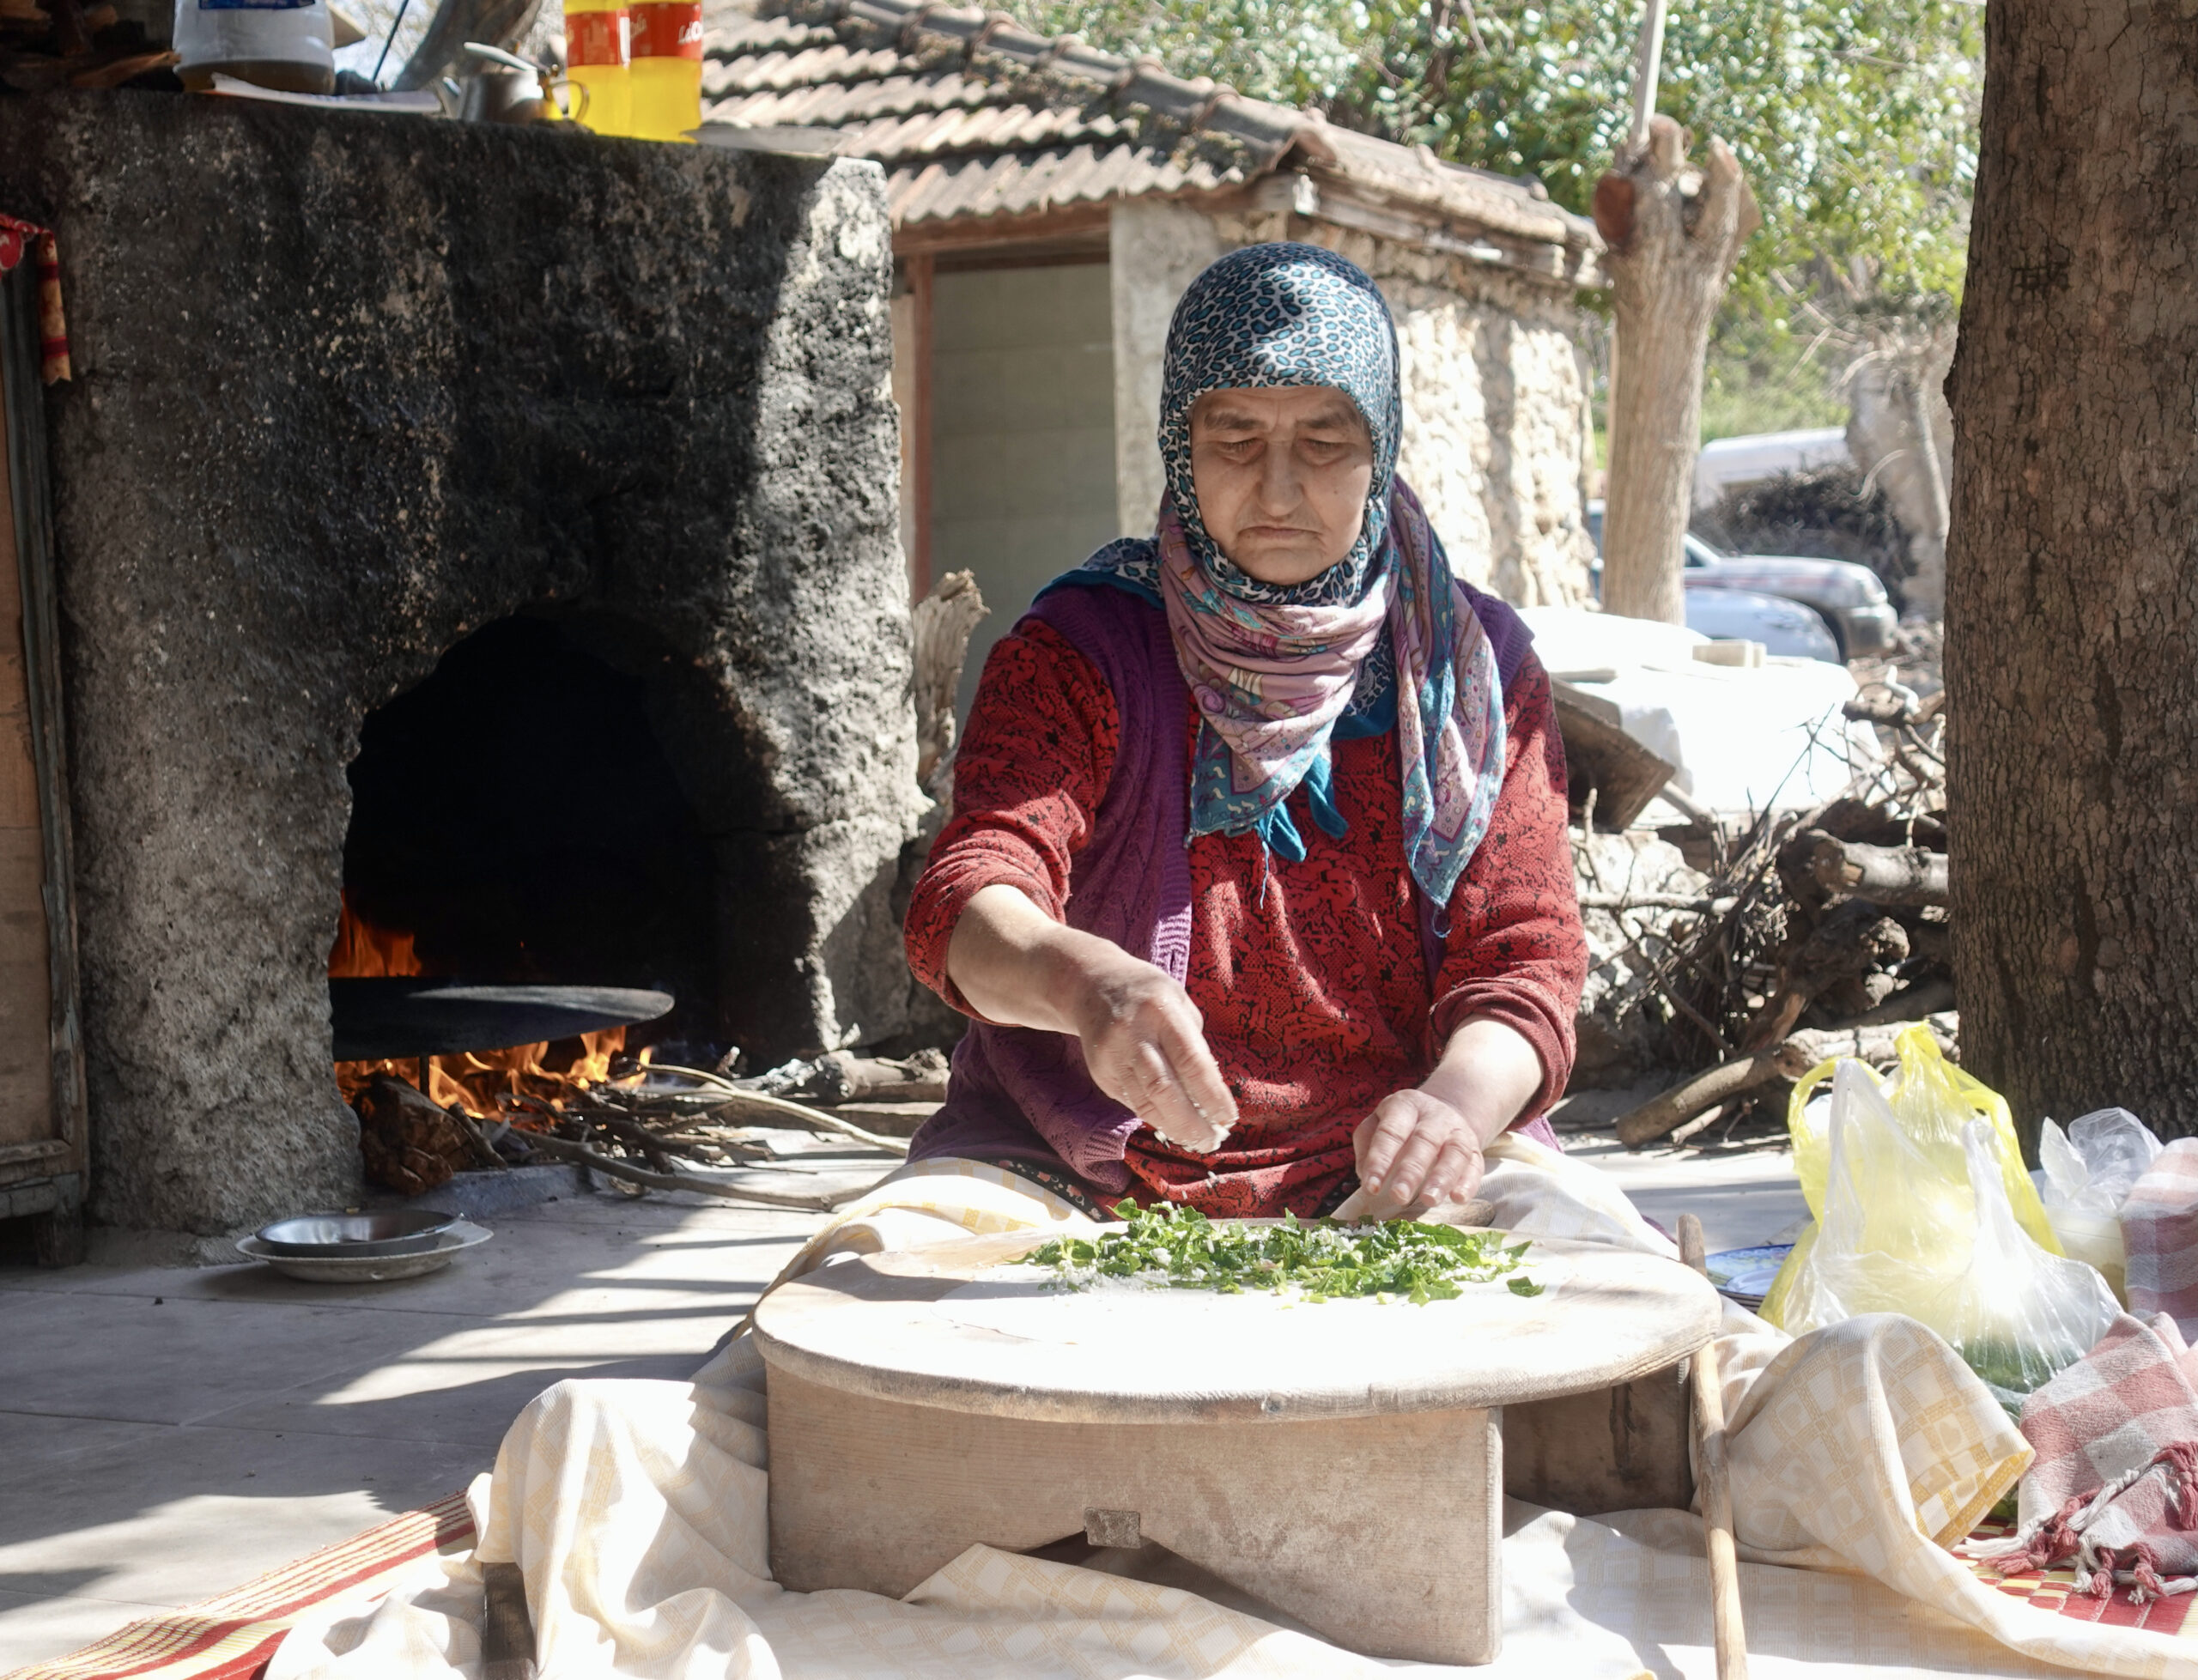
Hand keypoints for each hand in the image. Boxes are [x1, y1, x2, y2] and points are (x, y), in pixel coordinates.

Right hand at [946, 884, 1237, 1150]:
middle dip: (1190, 1122)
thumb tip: (1210, 1091)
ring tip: (1197, 1140)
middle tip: (1212, 1141)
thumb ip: (1193, 1041)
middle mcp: (1133, 1034)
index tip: (1229, 1117)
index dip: (1211, 1095)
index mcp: (1160, 1010)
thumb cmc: (1146, 993)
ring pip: (1144, 1103)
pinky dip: (1155, 1117)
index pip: (1190, 1061)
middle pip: (1163, 1089)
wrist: (1088, 985)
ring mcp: (1112, 1055)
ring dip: (1174, 1127)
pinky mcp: (1100, 1073)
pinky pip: (1131, 1103)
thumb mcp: (1177, 1000)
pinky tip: (1173, 1124)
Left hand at [1353, 1089, 1486, 1217]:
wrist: (1443, 1111)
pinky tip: (1458, 1199)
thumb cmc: (1401, 1125)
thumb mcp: (1378, 1122)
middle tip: (1398, 1196)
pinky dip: (1468, 1183)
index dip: (1380, 1160)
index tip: (1371, 1187)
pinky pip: (1475, 1165)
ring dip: (1442, 1178)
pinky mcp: (1475, 1149)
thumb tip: (1367, 1177)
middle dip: (1411, 1171)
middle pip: (1424, 1141)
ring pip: (1454, 1153)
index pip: (1390, 1133)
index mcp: (1404, 1105)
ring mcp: (1458, 1131)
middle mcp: (1434, 1115)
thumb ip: (1367, 1147)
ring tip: (1429, 1201)